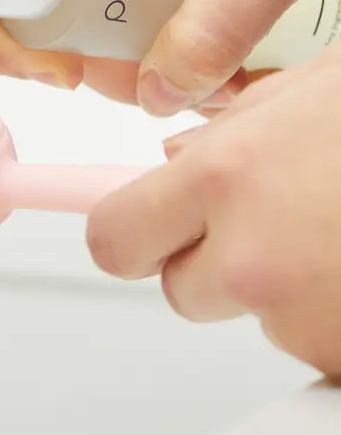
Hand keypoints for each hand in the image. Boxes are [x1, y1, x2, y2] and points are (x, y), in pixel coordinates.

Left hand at [87, 43, 340, 376]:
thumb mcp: (316, 87)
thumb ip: (236, 128)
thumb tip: (177, 161)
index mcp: (231, 175)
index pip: (115, 236)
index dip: (126, 233)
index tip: (135, 230)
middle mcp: (256, 258)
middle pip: (180, 290)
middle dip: (213, 261)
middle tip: (276, 222)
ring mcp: (306, 320)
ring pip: (257, 318)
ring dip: (286, 288)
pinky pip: (317, 347)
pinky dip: (334, 317)